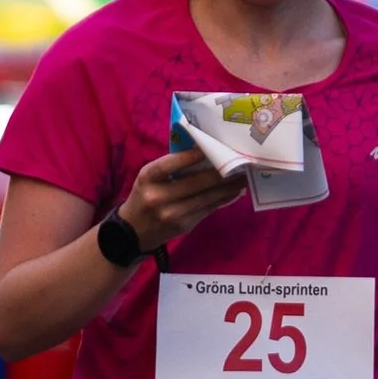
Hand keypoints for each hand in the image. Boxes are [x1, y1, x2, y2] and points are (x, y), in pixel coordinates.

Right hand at [117, 146, 247, 253]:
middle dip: (221, 172)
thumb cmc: (145, 195)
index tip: (214, 146)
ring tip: (244, 177)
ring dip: (229, 187)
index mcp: (148, 178)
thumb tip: (206, 153)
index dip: (193, 155)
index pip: (171, 163)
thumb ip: (172, 166)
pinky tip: (234, 192)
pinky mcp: (185, 226)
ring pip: (207, 197)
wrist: (133, 232)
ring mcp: (173, 214)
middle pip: (196, 182)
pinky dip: (223, 199)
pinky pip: (208, 209)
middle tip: (241, 162)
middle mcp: (159, 196)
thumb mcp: (150, 177)